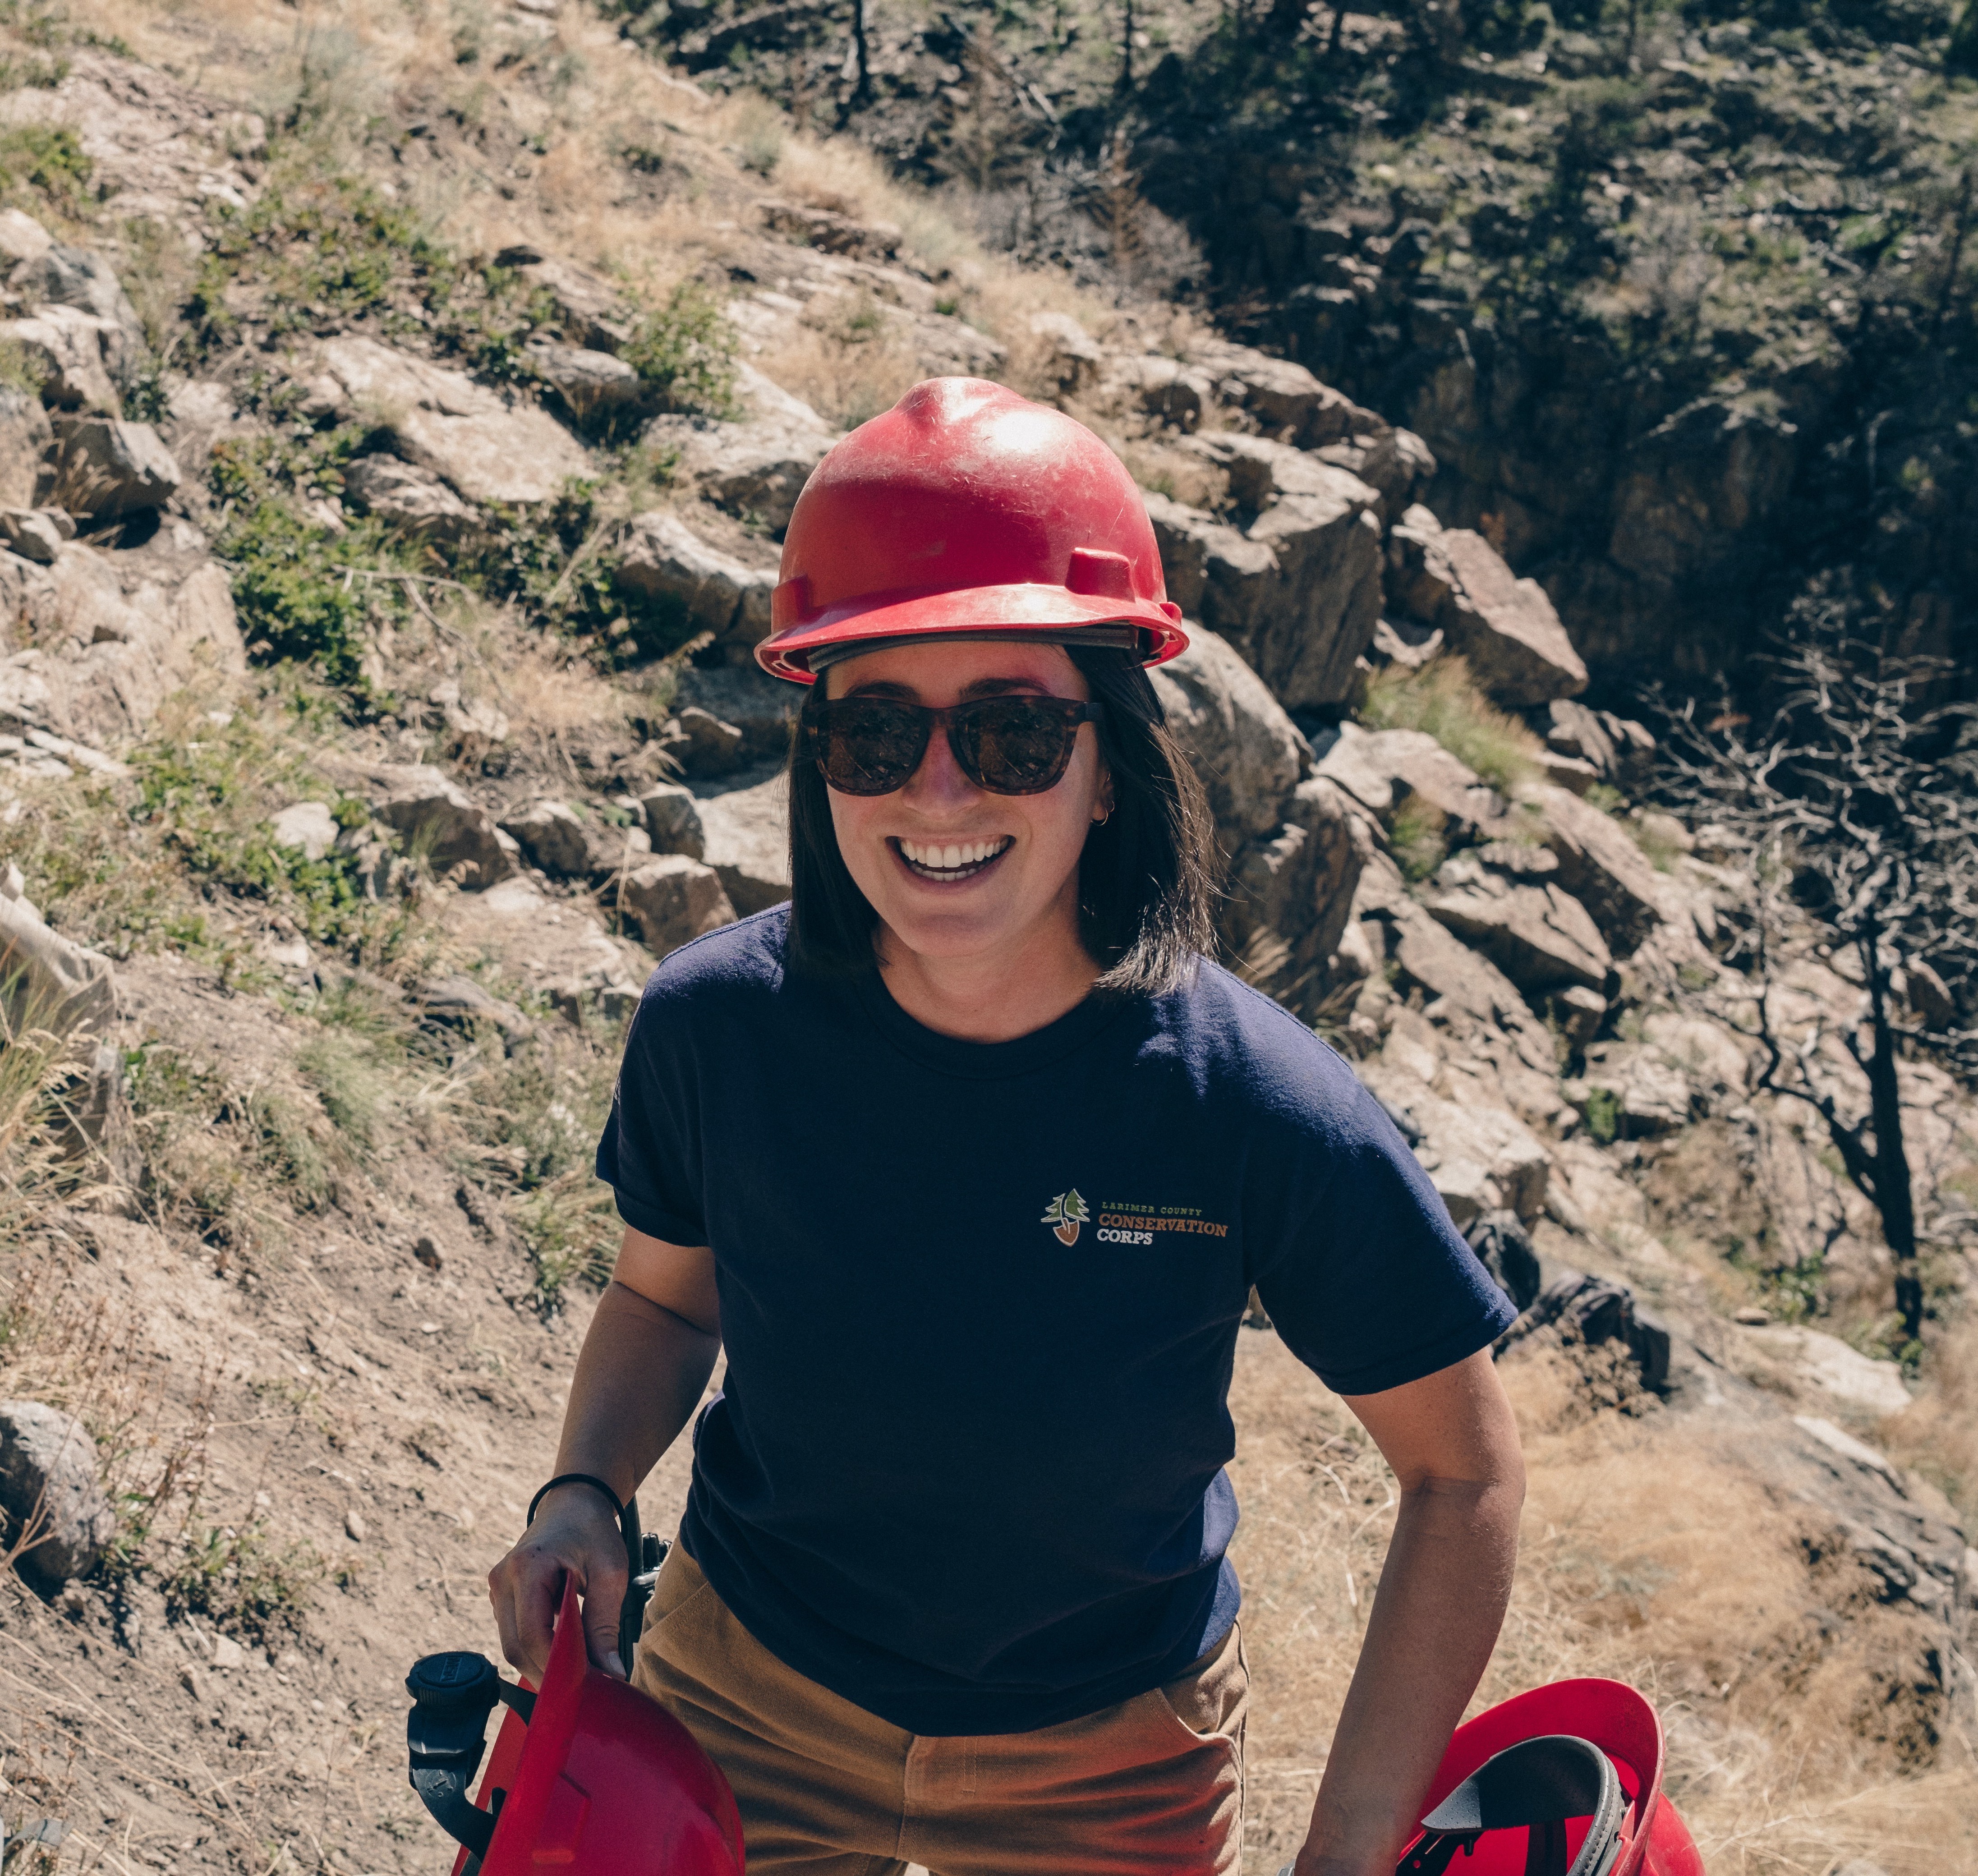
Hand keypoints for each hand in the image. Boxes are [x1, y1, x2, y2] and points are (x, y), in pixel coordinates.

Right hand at [487, 1485, 628, 1683]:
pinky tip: (560, 1654)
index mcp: (527, 1568)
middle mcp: (502, 1579)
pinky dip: (535, 1649)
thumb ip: (606, 1624)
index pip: (532, 1635)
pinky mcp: (501, 1595)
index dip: (554, 1667)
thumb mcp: (610, 1572)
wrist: (574, 1504)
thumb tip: (611, 1674)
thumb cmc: (593, 1532)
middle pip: (515, 1647)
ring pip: (511, 1645)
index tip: (583, 1685)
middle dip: (546, 1674)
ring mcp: (497, 1587)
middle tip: (581, 1689)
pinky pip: (513, 1633)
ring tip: (574, 1674)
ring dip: (539, 1664)